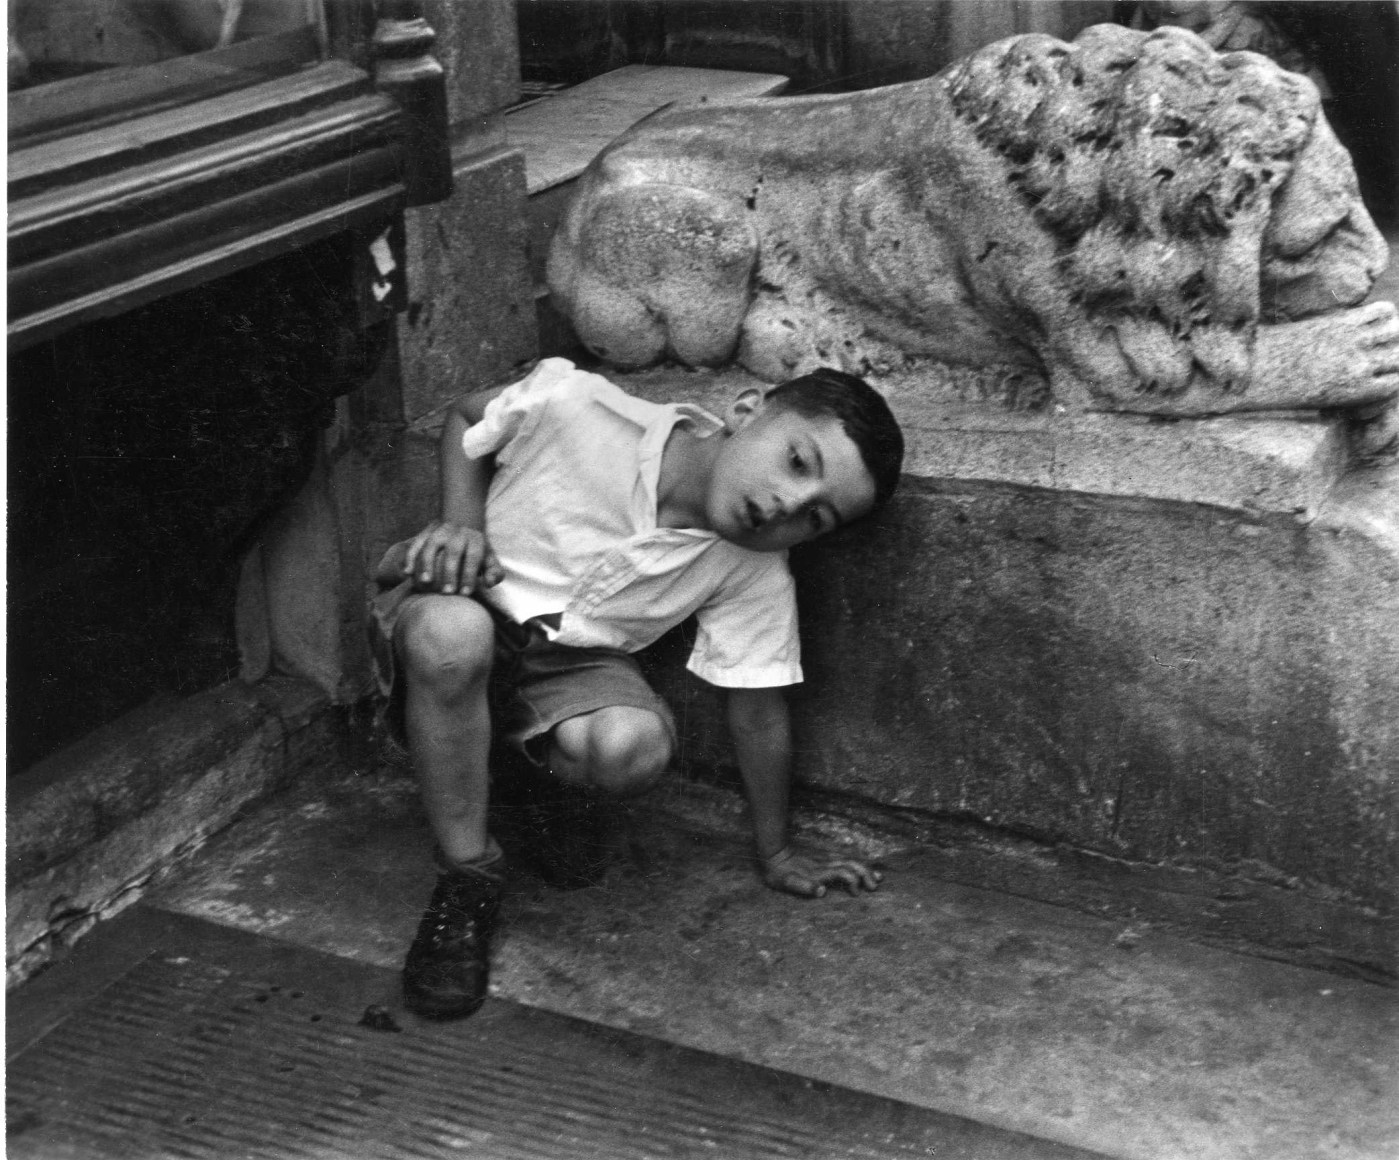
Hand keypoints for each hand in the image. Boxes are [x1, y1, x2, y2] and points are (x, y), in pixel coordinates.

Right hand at [402, 520, 502, 594]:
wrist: (463, 521)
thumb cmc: (477, 549)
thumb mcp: (489, 558)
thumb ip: (494, 572)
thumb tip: (488, 583)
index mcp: (476, 539)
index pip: (473, 556)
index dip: (469, 575)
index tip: (465, 593)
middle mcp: (458, 532)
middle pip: (453, 551)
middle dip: (450, 572)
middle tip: (446, 593)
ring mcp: (440, 530)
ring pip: (431, 545)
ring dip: (427, 563)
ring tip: (425, 582)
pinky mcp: (426, 531)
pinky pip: (416, 543)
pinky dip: (410, 557)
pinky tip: (407, 573)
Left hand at [760, 845, 881, 897]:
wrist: (774, 853)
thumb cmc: (780, 873)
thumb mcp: (787, 882)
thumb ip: (804, 886)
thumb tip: (822, 891)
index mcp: (821, 872)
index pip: (844, 873)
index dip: (853, 882)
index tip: (857, 894)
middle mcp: (827, 863)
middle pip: (852, 865)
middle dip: (866, 874)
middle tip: (875, 887)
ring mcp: (826, 859)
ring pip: (851, 861)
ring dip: (865, 869)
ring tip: (878, 878)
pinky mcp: (825, 858)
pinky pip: (846, 859)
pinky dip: (858, 864)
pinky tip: (864, 869)